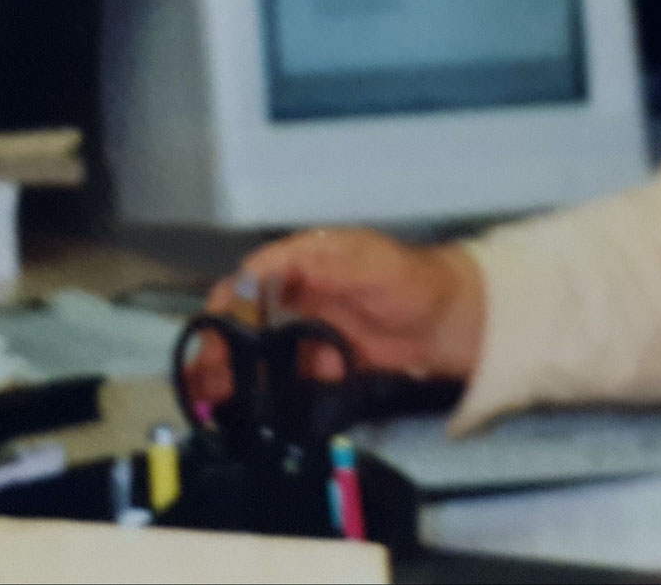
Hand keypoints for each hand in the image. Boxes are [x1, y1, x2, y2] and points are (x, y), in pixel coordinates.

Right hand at [183, 229, 484, 405]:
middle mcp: (304, 290)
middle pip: (252, 313)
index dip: (230, 301)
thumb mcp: (365, 263)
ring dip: (237, 365)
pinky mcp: (328, 357)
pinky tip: (248, 402)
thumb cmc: (411, 282)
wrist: (457, 321)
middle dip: (224, 340)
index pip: (255, 276)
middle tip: (203, 372)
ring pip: (264, 344)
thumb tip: (258, 271)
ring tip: (209, 392)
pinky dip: (268, 384)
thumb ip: (314, 267)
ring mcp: (315, 325)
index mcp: (308, 259)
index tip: (212, 329)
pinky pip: (290, 370)